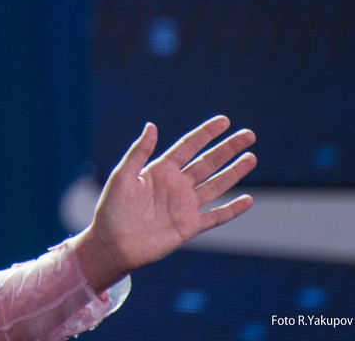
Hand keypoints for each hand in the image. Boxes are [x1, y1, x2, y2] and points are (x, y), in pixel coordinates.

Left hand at [75, 116, 256, 290]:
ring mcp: (184, 205)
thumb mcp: (123, 175)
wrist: (112, 243)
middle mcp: (176, 185)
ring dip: (234, 172)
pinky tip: (247, 200)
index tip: (225, 121)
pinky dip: (232, 210)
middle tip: (249, 135)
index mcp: (160, 169)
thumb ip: (139, 152)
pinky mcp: (189, 226)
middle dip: (227, 149)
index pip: (188, 146)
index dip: (206, 133)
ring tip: (251, 158)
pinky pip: (215, 216)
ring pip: (216, 185)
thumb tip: (151, 125)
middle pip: (207, 162)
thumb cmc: (112, 208)